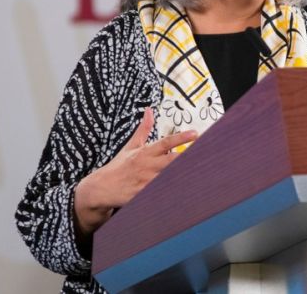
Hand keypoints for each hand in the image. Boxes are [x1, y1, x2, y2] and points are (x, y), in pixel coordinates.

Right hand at [73, 108, 196, 237]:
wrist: (101, 188)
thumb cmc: (119, 166)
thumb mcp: (131, 145)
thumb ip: (143, 129)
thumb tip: (149, 110)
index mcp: (145, 152)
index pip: (165, 142)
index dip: (181, 138)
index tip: (195, 134)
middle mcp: (147, 166)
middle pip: (172, 161)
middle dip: (187, 158)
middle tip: (205, 153)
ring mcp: (145, 182)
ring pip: (168, 178)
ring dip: (183, 175)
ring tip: (202, 171)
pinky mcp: (143, 196)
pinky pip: (161, 194)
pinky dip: (172, 192)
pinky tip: (187, 191)